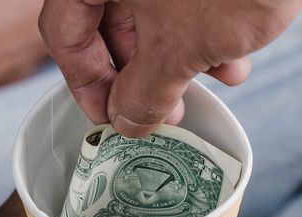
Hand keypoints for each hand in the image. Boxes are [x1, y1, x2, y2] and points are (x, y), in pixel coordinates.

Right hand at [40, 0, 301, 136]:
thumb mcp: (182, 47)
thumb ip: (145, 91)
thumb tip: (128, 120)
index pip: (64, 29)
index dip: (85, 84)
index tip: (111, 120)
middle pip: (108, 19)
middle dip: (142, 72)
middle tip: (165, 112)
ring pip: (153, 10)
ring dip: (182, 56)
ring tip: (216, 82)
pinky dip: (207, 28)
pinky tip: (238, 57)